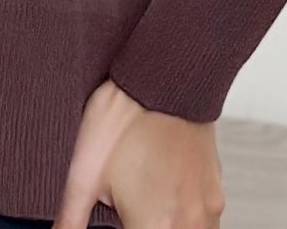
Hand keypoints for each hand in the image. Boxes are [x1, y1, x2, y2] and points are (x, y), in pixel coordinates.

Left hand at [52, 77, 225, 228]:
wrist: (165, 73)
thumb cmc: (124, 117)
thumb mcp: (84, 172)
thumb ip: (70, 219)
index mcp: (154, 226)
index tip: (115, 219)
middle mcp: (188, 224)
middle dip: (140, 225)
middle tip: (127, 209)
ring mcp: (208, 208)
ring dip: (165, 224)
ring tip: (145, 201)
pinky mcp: (217, 190)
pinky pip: (205, 222)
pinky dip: (184, 218)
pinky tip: (164, 194)